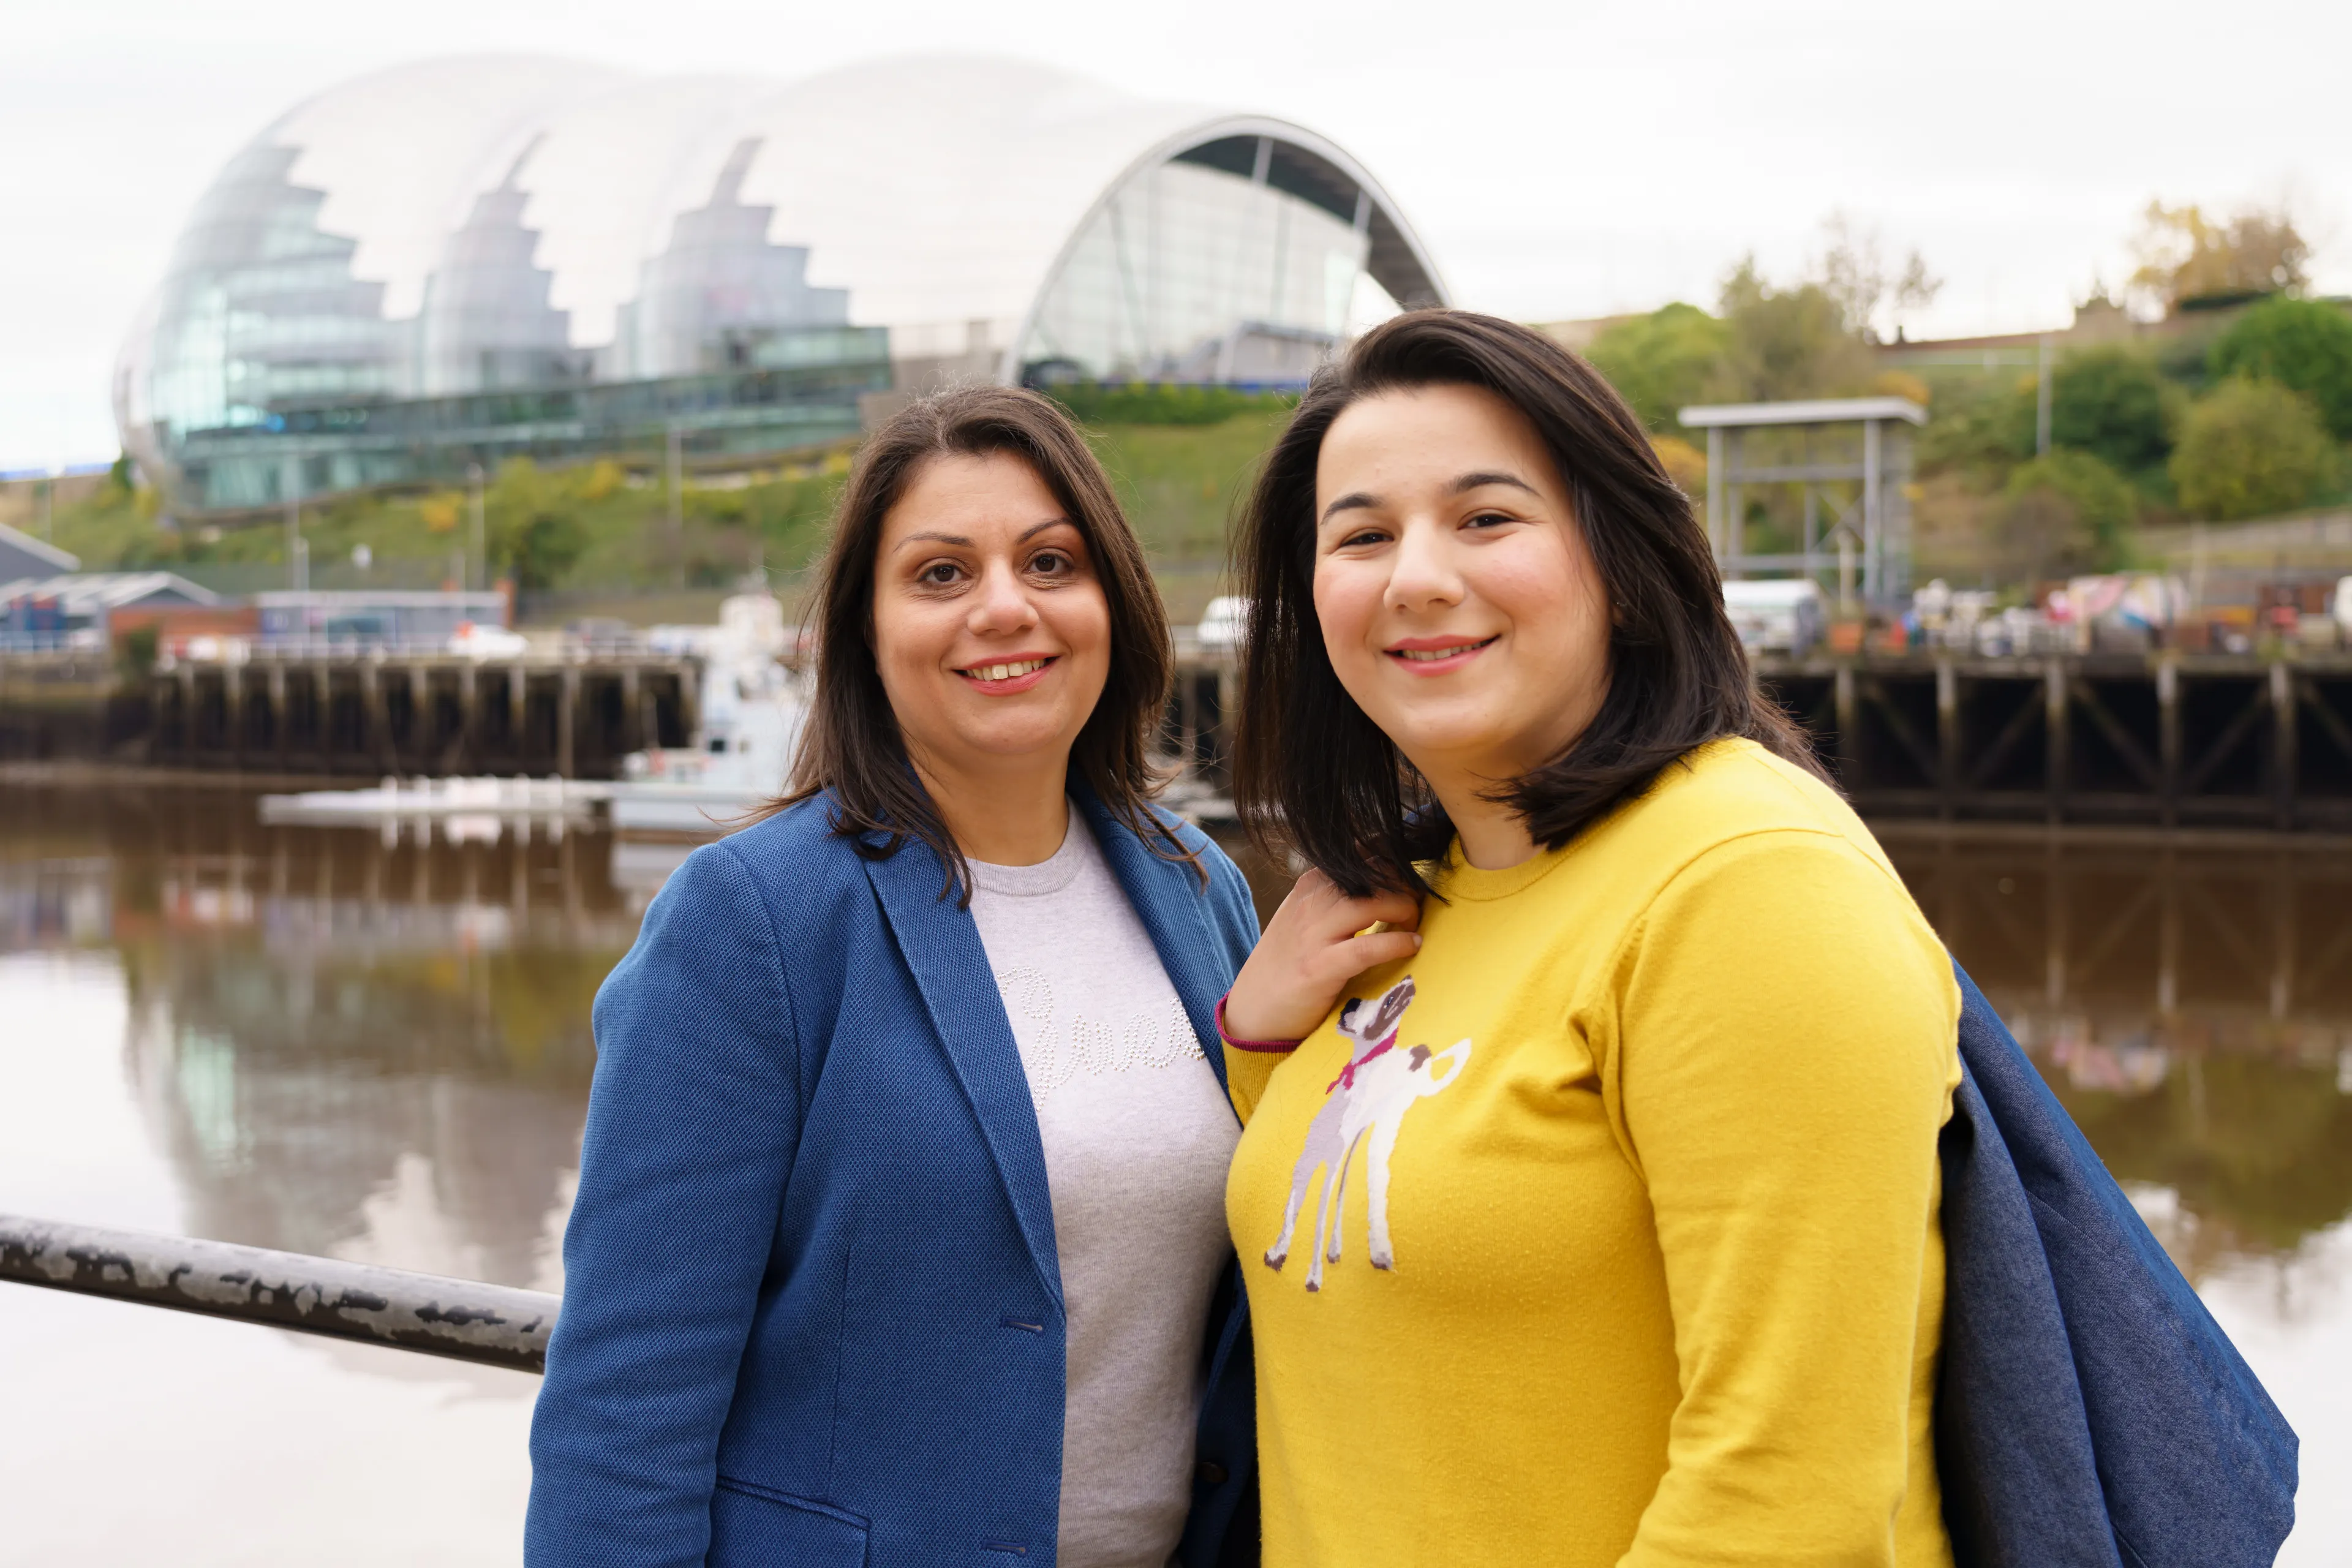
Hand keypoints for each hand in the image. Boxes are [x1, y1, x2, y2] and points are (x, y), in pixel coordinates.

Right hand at [1222, 869, 1422, 1043]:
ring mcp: (1313, 934)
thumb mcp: (1306, 919)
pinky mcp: (1319, 968)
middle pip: (1375, 872)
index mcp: (1310, 886)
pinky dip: (1397, 943)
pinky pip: (1368, 947)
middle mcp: (1311, 902)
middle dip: (1405, 885)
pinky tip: (1411, 945)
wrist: (1253, 1010)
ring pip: (1376, 901)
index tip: (1411, 878)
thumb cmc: (1288, 965)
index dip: (1394, 863)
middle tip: (1416, 905)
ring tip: (1412, 926)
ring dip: (1405, 909)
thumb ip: (1336, 899)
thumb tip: (1386, 884)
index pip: (1362, 854)